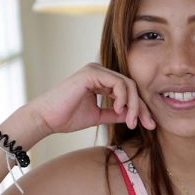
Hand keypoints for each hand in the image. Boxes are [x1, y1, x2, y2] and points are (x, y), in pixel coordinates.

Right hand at [28, 63, 155, 134]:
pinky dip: (123, 97)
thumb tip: (132, 115)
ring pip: (127, 84)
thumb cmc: (66, 118)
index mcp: (100, 80)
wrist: (46, 119)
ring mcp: (95, 70)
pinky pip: (117, 82)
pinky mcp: (91, 73)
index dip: (139, 108)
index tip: (148, 125)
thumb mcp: (98, 116)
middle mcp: (99, 72)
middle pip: (131, 86)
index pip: (128, 91)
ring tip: (130, 121)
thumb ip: (114, 113)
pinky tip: (119, 110)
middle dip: (141, 107)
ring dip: (133, 104)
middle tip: (148, 124)